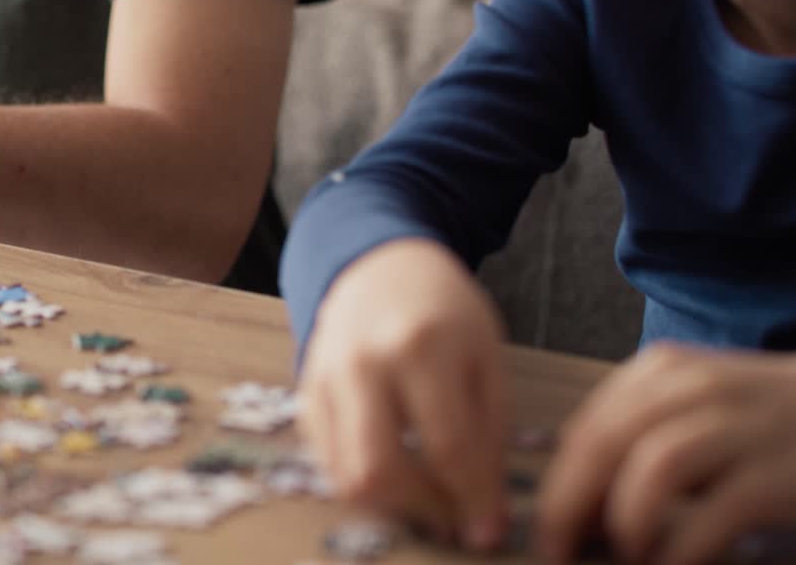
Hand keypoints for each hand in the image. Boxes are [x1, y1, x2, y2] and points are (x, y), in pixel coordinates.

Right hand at [298, 238, 512, 549]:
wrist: (379, 265)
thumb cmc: (445, 311)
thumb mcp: (486, 359)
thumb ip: (490, 436)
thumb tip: (487, 516)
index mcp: (421, 346)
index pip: (447, 447)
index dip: (471, 500)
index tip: (489, 531)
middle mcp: (363, 363)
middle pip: (380, 470)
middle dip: (422, 511)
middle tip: (452, 519)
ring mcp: (326, 377)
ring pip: (345, 476)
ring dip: (391, 505)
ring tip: (426, 499)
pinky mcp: (306, 392)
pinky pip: (328, 460)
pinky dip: (363, 480)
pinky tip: (395, 470)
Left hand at [539, 344, 795, 564]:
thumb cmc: (754, 421)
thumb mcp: (687, 409)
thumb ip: (632, 437)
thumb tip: (568, 498)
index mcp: (659, 373)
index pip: (585, 429)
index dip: (556, 485)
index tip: (543, 530)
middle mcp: (694, 388)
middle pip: (605, 444)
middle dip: (569, 505)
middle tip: (558, 551)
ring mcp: (740, 426)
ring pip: (654, 467)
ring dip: (626, 520)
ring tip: (625, 554)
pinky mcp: (779, 471)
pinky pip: (714, 512)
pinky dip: (681, 546)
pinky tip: (668, 564)